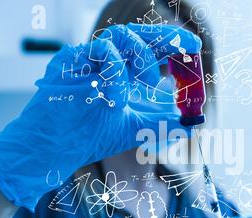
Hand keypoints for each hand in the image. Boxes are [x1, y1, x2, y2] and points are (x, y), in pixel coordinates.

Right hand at [0, 24, 201, 210]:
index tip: (194, 46)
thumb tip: (194, 122)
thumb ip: (164, 124)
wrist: (57, 149)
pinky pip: (101, 52)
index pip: (148, 48)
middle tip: (186, 46)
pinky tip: (115, 99)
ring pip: (120, 37)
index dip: (171, 43)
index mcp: (121, 72)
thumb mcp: (137, 130)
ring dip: (141, 58)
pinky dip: (116, 73)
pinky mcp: (71, 61)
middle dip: (164, 38)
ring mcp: (88, 59)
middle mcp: (105, 61)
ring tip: (145, 85)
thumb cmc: (91, 137)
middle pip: (137, 34)